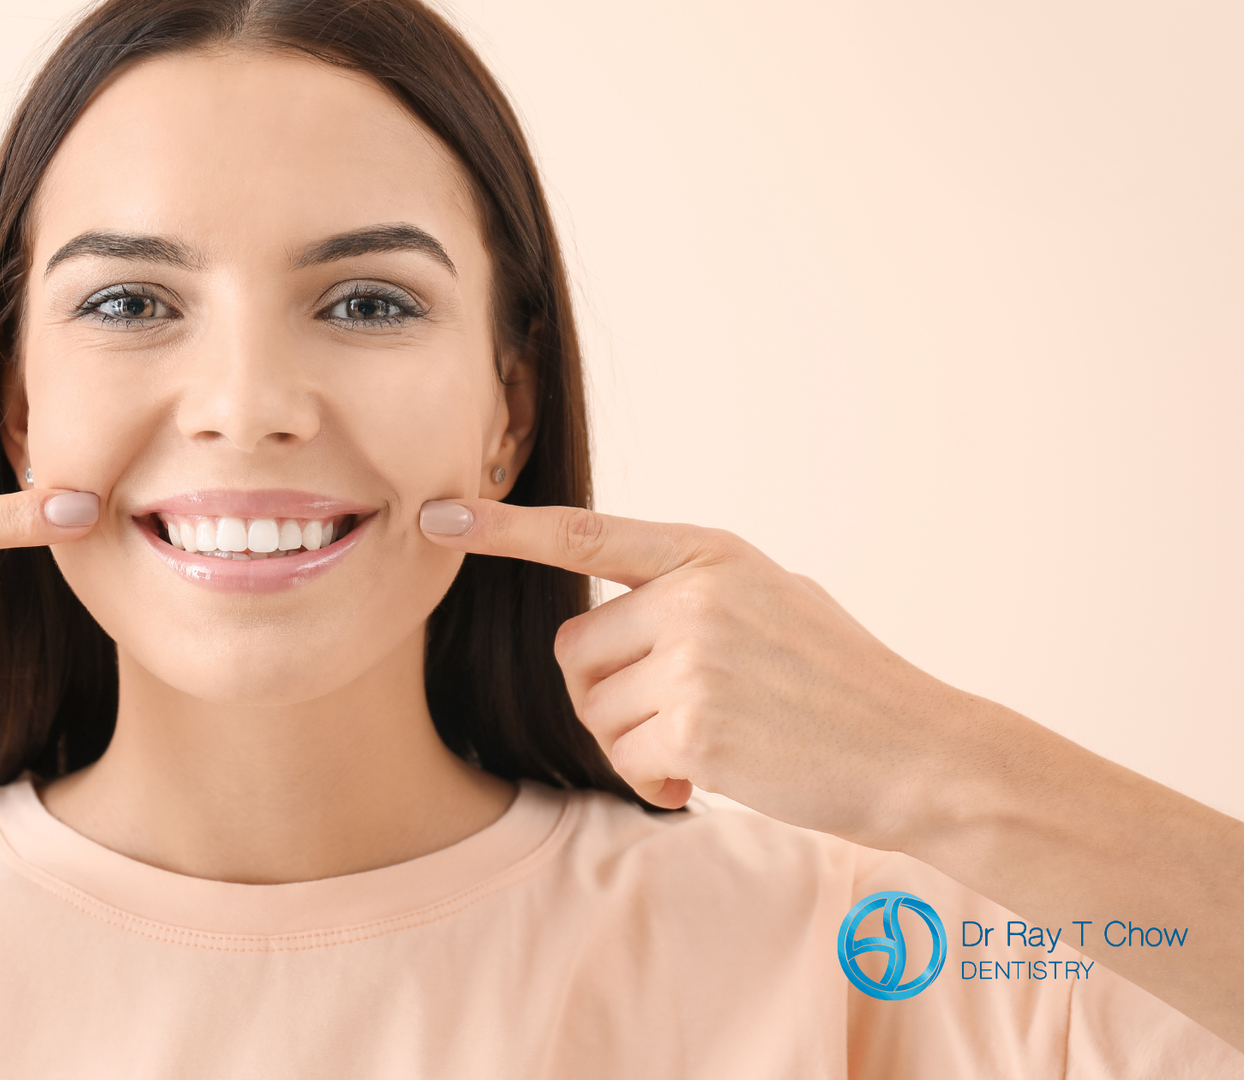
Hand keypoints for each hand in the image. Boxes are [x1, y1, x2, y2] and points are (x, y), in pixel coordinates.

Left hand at [419, 498, 992, 849]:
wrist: (919, 753)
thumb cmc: (840, 686)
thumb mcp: (772, 601)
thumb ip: (689, 592)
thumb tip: (607, 612)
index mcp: (710, 554)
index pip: (586, 533)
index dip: (502, 528)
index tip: (436, 516)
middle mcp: (696, 594)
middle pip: (576, 650)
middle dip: (611, 696)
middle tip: (683, 716)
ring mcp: (697, 655)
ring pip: (594, 711)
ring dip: (636, 745)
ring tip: (714, 744)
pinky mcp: (698, 723)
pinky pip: (628, 760)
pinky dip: (658, 783)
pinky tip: (714, 778)